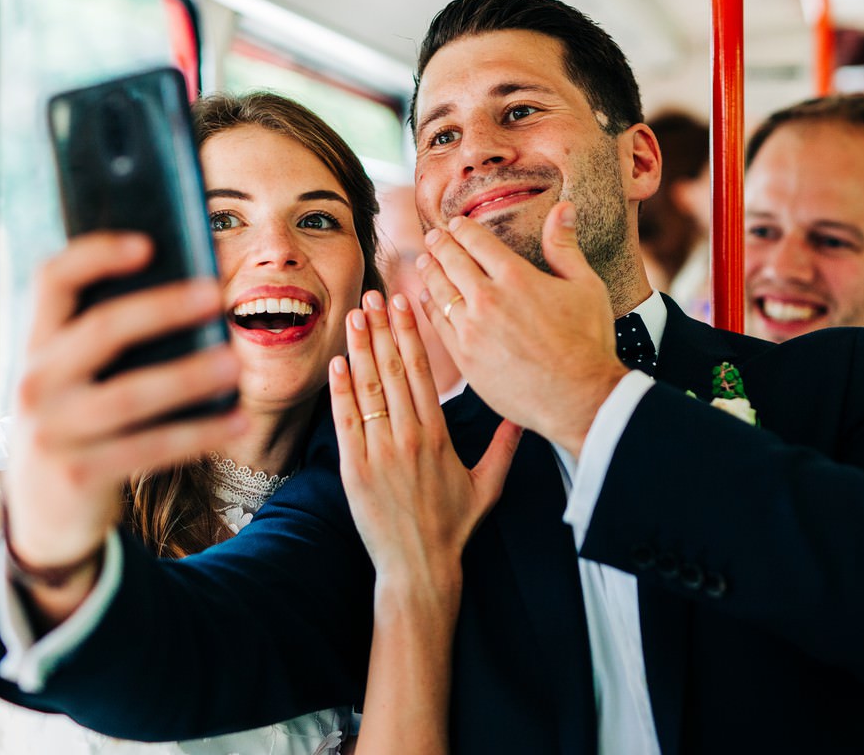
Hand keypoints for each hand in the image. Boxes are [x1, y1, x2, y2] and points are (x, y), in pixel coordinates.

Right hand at [4, 233, 245, 606]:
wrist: (41, 519)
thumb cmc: (75, 427)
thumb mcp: (70, 381)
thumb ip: (103, 341)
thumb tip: (186, 291)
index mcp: (36, 346)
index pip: (51, 280)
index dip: (96, 253)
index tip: (148, 243)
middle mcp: (34, 383)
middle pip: (101, 329)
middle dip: (163, 308)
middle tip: (216, 295)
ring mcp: (54, 431)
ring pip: (133, 394)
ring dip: (191, 375)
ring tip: (237, 361)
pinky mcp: (80, 475)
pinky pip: (151, 447)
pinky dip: (200, 433)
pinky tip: (238, 420)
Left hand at [331, 290, 521, 593]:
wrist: (419, 567)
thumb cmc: (453, 527)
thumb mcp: (487, 486)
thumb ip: (504, 447)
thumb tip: (524, 415)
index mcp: (438, 436)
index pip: (422, 372)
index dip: (411, 334)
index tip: (403, 304)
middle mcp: (409, 438)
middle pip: (393, 371)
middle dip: (382, 329)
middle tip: (373, 296)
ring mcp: (379, 452)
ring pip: (368, 390)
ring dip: (359, 349)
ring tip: (354, 316)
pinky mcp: (354, 469)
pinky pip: (346, 421)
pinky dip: (341, 390)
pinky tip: (338, 362)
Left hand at [417, 202, 627, 455]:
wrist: (579, 398)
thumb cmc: (588, 342)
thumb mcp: (585, 286)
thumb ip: (565, 247)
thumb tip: (562, 208)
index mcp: (516, 277)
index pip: (477, 242)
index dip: (463, 230)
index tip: (456, 224)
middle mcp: (488, 299)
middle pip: (452, 262)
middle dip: (440, 245)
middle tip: (433, 238)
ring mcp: (471, 330)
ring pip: (439, 292)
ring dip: (429, 272)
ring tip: (424, 263)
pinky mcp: (464, 358)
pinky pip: (437, 324)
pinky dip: (429, 307)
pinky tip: (427, 299)